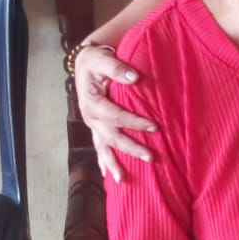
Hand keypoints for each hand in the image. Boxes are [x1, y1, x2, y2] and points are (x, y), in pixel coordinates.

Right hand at [74, 45, 157, 182]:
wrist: (84, 63)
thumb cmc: (95, 61)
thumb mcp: (103, 59)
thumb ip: (117, 68)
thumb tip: (134, 78)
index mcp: (92, 102)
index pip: (116, 116)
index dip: (134, 123)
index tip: (154, 127)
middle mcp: (90, 117)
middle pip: (111, 137)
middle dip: (131, 148)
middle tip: (151, 157)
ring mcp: (92, 125)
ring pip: (103, 147)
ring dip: (113, 163)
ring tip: (122, 179)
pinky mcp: (95, 128)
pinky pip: (98, 147)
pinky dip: (102, 162)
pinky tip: (107, 175)